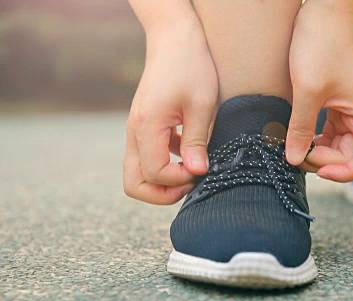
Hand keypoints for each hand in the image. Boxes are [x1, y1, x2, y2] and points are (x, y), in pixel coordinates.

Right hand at [124, 21, 217, 204]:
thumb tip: (197, 172)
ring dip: (165, 180)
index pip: (155, 173)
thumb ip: (197, 141)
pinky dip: (167, 164)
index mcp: (147, 126)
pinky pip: (148, 158)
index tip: (202, 169)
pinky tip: (191, 151)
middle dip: (163, 193)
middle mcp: (135, 132)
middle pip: (134, 184)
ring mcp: (137, 131)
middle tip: (192, 182)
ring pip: (139, 173)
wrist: (174, 39)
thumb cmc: (191, 67)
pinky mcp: (145, 128)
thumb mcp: (202, 104)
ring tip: (195, 169)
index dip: (180, 180)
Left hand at [287, 0, 352, 181]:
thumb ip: (301, 127)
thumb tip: (293, 159)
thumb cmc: (321, 44)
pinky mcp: (337, 105)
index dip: (347, 173)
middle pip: (352, 158)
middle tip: (296, 153)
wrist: (324, 11)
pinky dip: (313, 140)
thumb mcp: (307, 89)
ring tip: (293, 146)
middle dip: (326, 162)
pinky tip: (296, 136)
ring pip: (338, 148)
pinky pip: (329, 134)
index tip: (319, 169)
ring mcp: (350, 111)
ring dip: (318, 153)